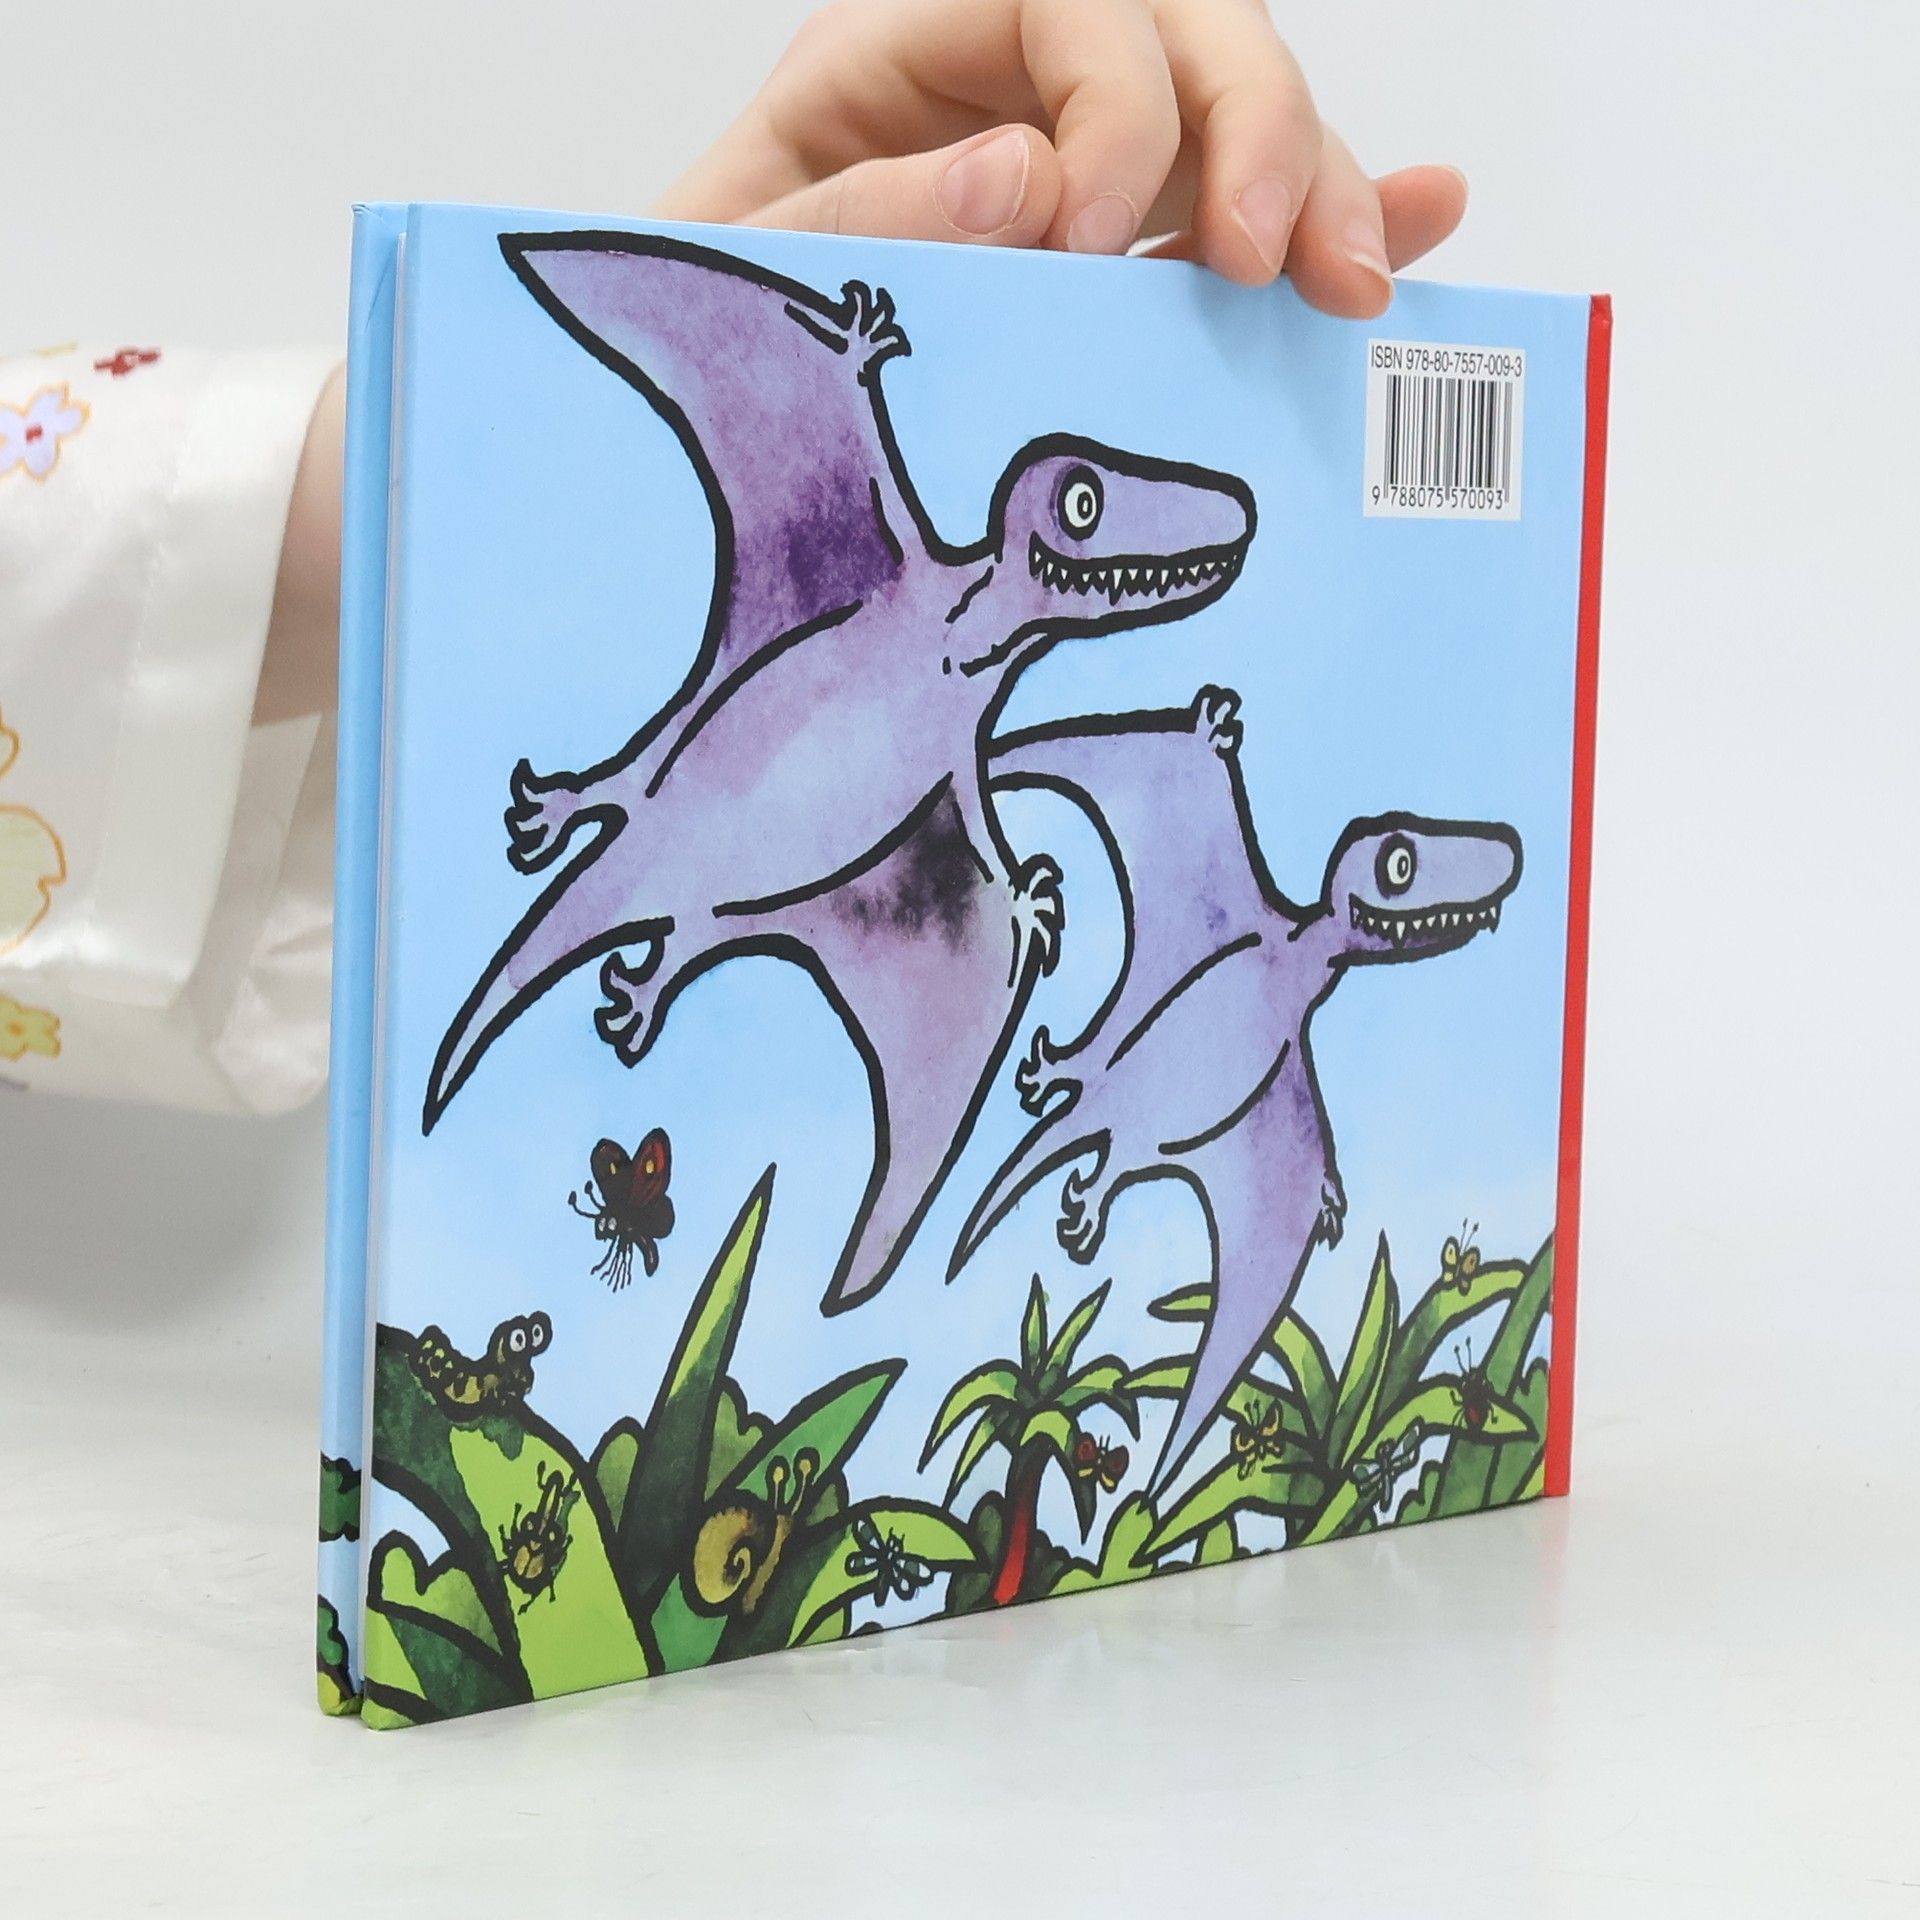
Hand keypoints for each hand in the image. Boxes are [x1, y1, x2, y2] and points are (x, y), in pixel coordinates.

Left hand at [655, 0, 1466, 315]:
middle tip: (1270, 260)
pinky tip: (1422, 225)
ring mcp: (1091, 159)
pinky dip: (1345, 216)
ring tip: (1352, 288)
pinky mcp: (1138, 246)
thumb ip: (857, 212)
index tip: (1087, 240)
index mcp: (904, 50)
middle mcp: (1016, 84)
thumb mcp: (739, 267)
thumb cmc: (710, 326)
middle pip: (1188, 30)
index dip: (1108, 109)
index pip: (1064, 4)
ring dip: (1321, 188)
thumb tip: (1019, 175)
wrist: (713, 428)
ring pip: (1247, 114)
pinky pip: (1254, 210)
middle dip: (1255, 133)